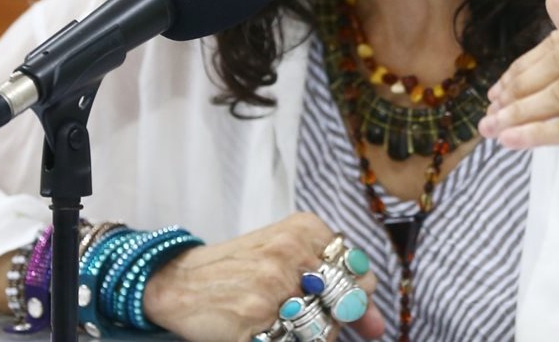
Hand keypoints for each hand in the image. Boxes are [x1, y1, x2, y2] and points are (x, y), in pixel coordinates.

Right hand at [142, 212, 383, 341]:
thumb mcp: (284, 250)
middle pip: (345, 300)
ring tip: (284, 323)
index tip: (358, 315)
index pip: (357, 269)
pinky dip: (286, 340)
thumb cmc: (238, 268)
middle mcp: (291, 252)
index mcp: (304, 228)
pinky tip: (267, 331)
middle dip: (337, 319)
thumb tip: (378, 326)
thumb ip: (331, 276)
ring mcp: (273, 286)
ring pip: (323, 329)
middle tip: (309, 316)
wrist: (179, 282)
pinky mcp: (255, 319)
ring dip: (310, 334)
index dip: (360, 298)